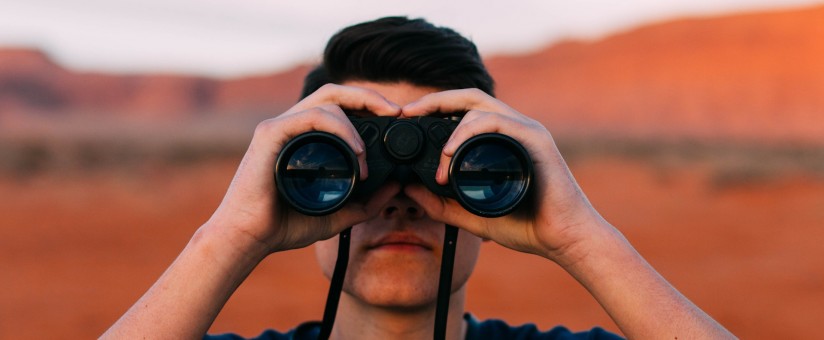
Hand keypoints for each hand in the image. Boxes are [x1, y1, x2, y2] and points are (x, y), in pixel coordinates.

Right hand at [205, 84, 403, 256]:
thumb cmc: (283, 225)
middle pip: (334, 92)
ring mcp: (279, 126)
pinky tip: (354, 151)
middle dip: (368, 96)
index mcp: (304, 137)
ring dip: (355, 124)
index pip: (339, 106)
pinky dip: (338, 128)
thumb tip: (396, 186)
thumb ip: (366, 203)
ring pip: (326, 102)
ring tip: (365, 155)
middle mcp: (292, 125)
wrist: (249, 238)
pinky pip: (310, 116)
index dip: (368, 105)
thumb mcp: (337, 215)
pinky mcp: (270, 134)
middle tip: (395, 111)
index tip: (395, 118)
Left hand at [401, 89, 610, 265]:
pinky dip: (469, 132)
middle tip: (408, 112)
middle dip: (435, 100)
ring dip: (451, 127)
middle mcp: (514, 128)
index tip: (407, 117)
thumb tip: (409, 190)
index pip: (464, 110)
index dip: (435, 108)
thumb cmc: (528, 226)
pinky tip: (452, 152)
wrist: (565, 239)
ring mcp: (526, 130)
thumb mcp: (472, 216)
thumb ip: (442, 204)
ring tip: (439, 159)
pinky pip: (497, 122)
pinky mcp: (535, 139)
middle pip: (469, 97)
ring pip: (479, 107)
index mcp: (501, 139)